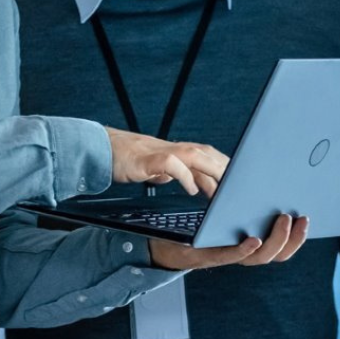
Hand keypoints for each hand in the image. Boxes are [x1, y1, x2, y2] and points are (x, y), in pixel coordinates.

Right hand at [106, 127, 227, 196]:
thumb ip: (175, 173)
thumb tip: (193, 183)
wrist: (100, 148)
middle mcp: (171, 148)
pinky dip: (185, 176)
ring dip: (211, 171)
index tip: (238, 181)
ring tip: (223, 190)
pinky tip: (192, 190)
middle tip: (239, 187)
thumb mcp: (156, 168)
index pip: (207, 154)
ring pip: (194, 156)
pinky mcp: (147, 160)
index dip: (224, 165)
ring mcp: (159, 152)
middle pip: (206, 154)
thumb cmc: (126, 158)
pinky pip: (171, 164)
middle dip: (225, 169)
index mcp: (175, 151)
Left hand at [149, 214, 309, 269]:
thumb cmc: (196, 225)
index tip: (310, 217)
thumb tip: (267, 181)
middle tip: (302, 218)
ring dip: (275, 240)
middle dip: (294, 238)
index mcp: (249, 242)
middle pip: (277, 253)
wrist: (162, 239)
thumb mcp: (224, 209)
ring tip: (284, 220)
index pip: (282, 245)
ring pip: (259, 256)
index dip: (299, 236)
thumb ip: (243, 202)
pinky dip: (245, 249)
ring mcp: (226, 255)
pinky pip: (231, 255)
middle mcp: (242, 252)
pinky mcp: (207, 256)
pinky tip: (254, 237)